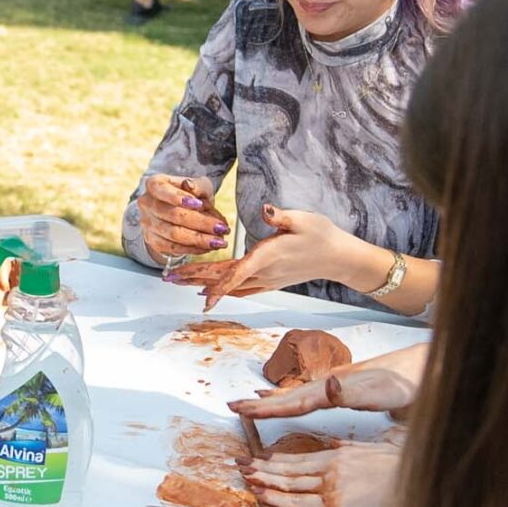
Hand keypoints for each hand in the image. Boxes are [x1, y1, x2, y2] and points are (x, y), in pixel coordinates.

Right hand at [137, 173, 231, 259]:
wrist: (179, 213)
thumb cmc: (191, 197)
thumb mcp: (199, 186)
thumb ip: (197, 185)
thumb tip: (190, 185)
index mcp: (154, 185)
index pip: (161, 190)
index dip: (179, 197)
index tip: (200, 204)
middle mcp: (147, 204)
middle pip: (173, 214)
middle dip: (201, 222)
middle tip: (221, 228)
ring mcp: (148, 224)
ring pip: (174, 234)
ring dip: (200, 239)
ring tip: (219, 241)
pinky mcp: (153, 242)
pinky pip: (173, 248)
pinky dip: (193, 249)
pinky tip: (208, 247)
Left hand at [165, 204, 349, 307]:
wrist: (338, 258)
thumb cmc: (322, 234)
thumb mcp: (303, 219)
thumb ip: (281, 216)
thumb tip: (265, 209)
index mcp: (269, 256)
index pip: (238, 273)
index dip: (218, 285)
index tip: (200, 297)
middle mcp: (264, 273)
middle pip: (224, 279)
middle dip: (195, 279)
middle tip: (169, 277)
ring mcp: (267, 280)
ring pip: (229, 285)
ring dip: (203, 284)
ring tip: (179, 281)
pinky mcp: (270, 281)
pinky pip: (241, 288)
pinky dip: (222, 289)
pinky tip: (208, 292)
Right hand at [231, 343, 430, 419]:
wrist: (427, 368)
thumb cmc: (409, 384)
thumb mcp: (383, 392)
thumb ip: (353, 391)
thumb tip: (325, 386)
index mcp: (336, 389)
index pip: (295, 402)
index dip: (267, 409)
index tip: (242, 410)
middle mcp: (332, 385)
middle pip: (290, 397)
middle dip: (261, 404)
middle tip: (233, 406)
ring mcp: (338, 385)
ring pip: (297, 396)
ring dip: (273, 402)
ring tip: (251, 403)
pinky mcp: (346, 389)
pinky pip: (309, 397)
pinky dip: (292, 400)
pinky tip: (288, 400)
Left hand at [241, 436, 403, 506]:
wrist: (417, 487)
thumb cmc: (404, 472)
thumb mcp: (377, 450)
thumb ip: (353, 449)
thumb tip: (338, 445)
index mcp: (339, 455)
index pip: (300, 458)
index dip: (277, 459)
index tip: (259, 457)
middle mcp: (330, 467)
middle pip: (289, 469)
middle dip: (262, 466)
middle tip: (240, 463)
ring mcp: (331, 486)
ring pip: (289, 483)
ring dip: (264, 480)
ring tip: (245, 476)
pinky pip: (299, 503)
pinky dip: (277, 499)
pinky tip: (262, 494)